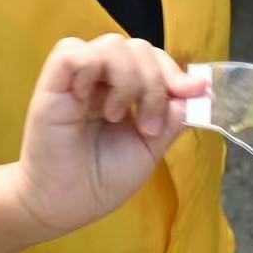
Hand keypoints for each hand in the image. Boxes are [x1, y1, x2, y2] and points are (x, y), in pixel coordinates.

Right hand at [12, 35, 207, 237]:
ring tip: (117, 116)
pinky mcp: (52, 83)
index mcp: (126, 91)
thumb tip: (200, 89)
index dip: (174, 72)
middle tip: (148, 127)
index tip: (191, 92)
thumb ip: (173, 117)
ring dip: (128, 79)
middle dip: (156, 82)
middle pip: (139, 47)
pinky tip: (92, 101)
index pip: (154, 59)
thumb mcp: (149, 147)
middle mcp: (102, 79)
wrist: (63, 208)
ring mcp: (78, 79)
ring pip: (113, 44)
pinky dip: (90, 68)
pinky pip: (72, 51)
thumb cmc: (102, 180)